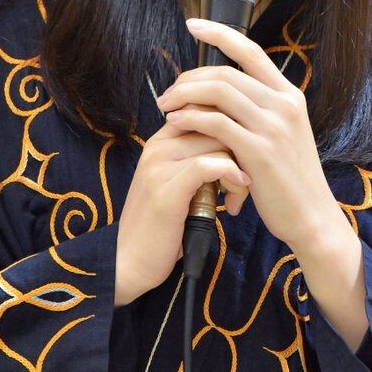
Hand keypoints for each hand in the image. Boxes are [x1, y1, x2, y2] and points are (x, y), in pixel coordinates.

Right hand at [115, 120, 250, 305]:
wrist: (129, 262)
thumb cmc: (163, 226)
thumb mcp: (180, 183)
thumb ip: (199, 160)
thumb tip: (236, 145)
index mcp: (161, 140)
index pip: (204, 109)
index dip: (231, 129)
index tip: (242, 157)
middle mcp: (158, 146)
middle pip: (216, 124)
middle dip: (240, 151)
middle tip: (242, 184)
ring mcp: (159, 166)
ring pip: (218, 144)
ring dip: (238, 170)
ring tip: (236, 199)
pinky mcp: (166, 190)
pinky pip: (208, 166)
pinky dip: (230, 177)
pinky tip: (235, 198)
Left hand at [156, 18, 343, 252]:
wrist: (311, 217)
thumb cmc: (288, 178)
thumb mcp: (283, 133)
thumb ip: (259, 108)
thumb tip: (219, 89)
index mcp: (289, 95)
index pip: (251, 51)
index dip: (220, 33)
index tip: (192, 24)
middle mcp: (284, 105)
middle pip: (226, 71)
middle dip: (189, 77)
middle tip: (168, 93)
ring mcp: (273, 127)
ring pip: (219, 91)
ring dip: (185, 96)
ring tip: (166, 108)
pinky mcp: (260, 151)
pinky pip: (217, 123)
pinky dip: (191, 119)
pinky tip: (176, 124)